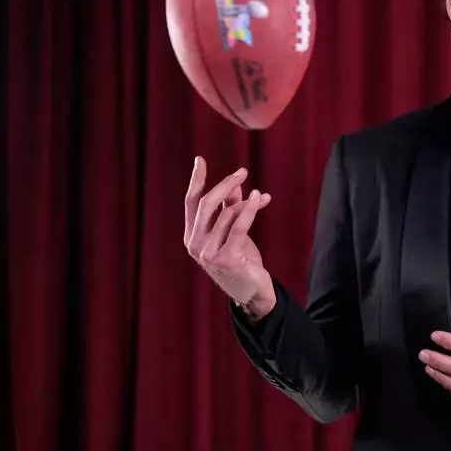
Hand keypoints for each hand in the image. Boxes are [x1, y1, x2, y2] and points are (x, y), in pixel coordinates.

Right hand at [184, 156, 275, 318]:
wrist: (252, 289)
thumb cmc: (241, 258)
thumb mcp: (232, 231)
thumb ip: (230, 209)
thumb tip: (235, 184)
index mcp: (191, 236)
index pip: (190, 202)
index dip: (196, 180)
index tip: (200, 160)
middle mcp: (195, 244)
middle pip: (206, 204)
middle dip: (225, 184)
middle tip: (242, 171)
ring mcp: (209, 253)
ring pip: (227, 214)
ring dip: (245, 201)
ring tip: (259, 195)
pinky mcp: (227, 259)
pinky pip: (239, 226)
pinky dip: (250, 209)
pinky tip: (259, 198)